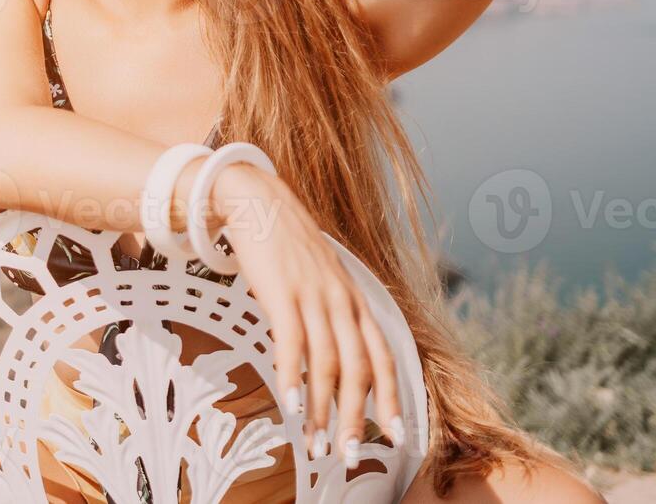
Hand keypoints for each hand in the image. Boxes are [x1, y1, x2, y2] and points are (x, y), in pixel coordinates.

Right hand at [208, 163, 403, 467]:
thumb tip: (332, 356)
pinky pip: (292, 344)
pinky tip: (291, 405)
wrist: (258, 200)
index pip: (383, 356)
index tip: (397, 436)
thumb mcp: (321, 278)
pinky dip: (293, 378)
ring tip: (314, 444)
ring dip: (321, 410)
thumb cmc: (286, 244)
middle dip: (355, 417)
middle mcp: (342, 301)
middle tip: (350, 455)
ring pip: (327, 364)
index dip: (392, 398)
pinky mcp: (282, 293)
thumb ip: (331, 313)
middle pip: (358, 369)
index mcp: (355, 300)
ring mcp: (313, 296)